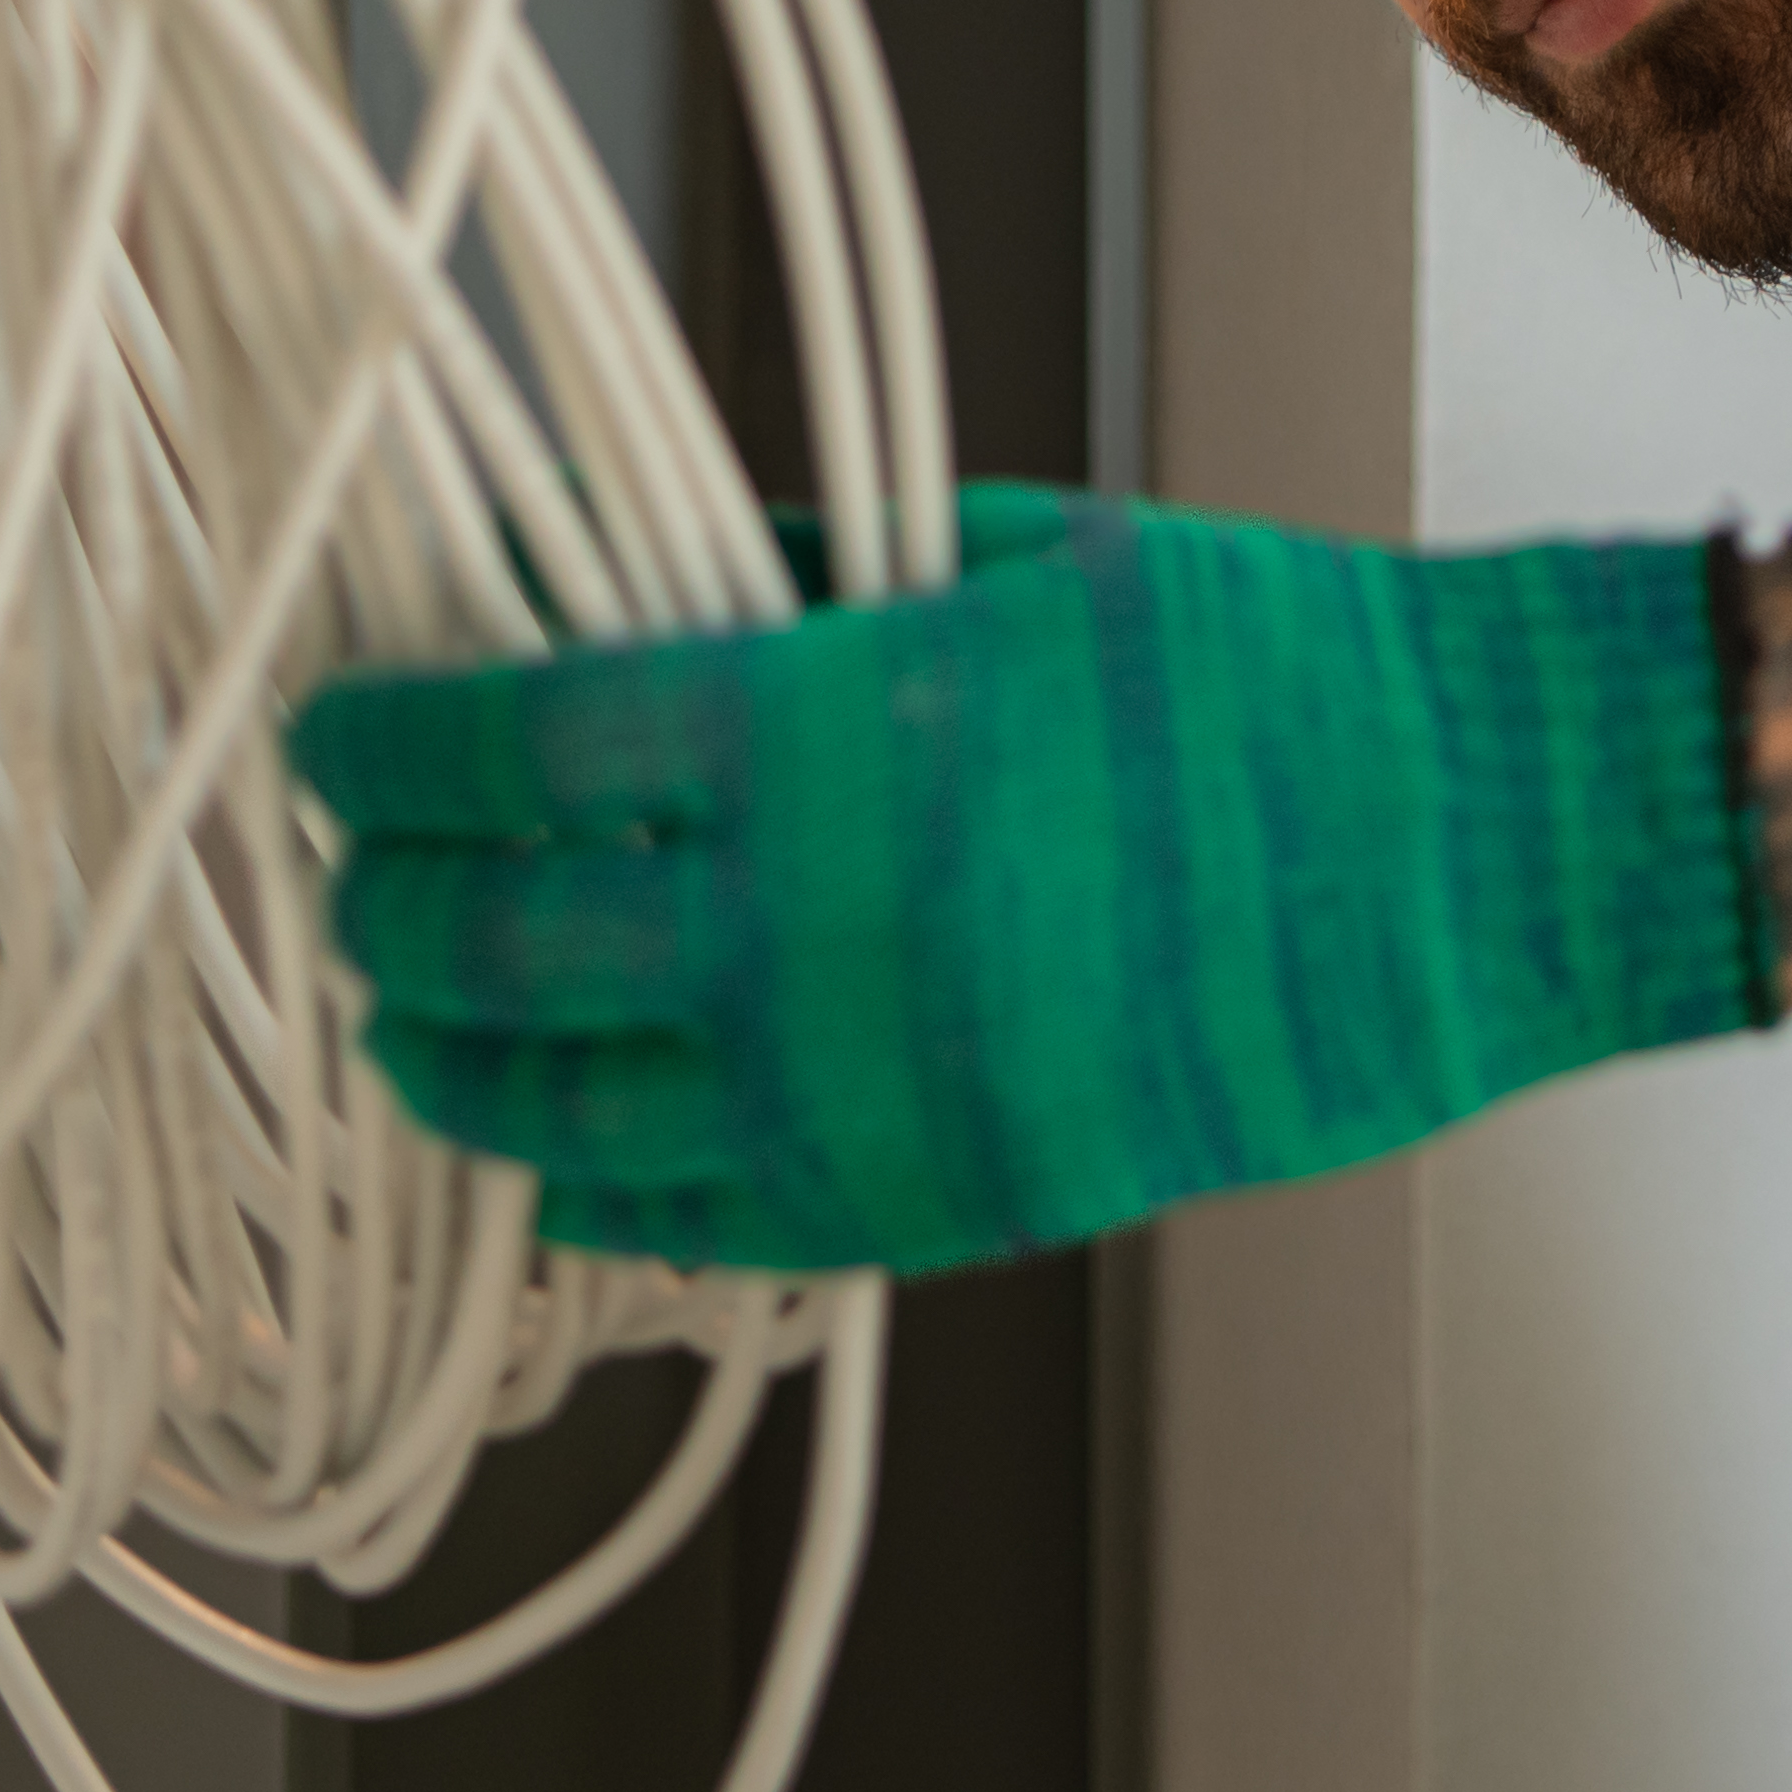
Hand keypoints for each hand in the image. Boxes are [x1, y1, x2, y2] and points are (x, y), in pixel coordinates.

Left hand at [286, 481, 1767, 1277]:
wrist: (1454, 861)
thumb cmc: (1248, 681)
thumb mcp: (992, 561)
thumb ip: (782, 585)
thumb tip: (608, 589)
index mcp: (820, 745)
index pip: (508, 756)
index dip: (387, 751)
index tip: (336, 740)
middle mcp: (813, 940)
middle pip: (499, 952)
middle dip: (391, 917)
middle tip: (355, 881)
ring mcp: (869, 1097)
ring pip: (567, 1122)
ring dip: (463, 1072)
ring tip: (423, 1027)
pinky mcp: (939, 1209)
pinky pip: (703, 1230)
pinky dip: (603, 1194)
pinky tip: (563, 1155)